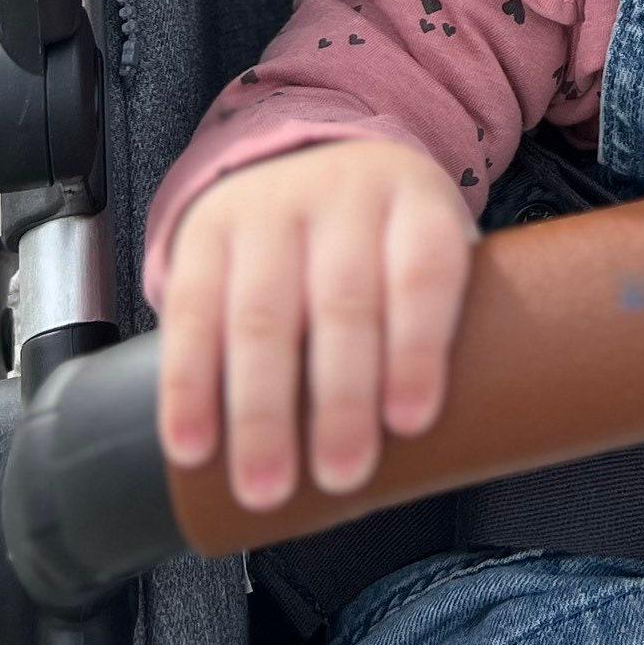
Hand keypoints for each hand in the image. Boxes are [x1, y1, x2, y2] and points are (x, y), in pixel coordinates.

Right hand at [156, 139, 475, 508]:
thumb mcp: (422, 254)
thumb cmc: (383, 245)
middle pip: (343, 300)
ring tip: (266, 488)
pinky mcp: (204, 234)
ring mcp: (268, 210)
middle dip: (342, 399)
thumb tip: (455, 450)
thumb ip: (444, 329)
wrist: (306, 156)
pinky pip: (190, 314)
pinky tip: (192, 448)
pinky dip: (188, 389)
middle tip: (343, 477)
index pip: (423, 269)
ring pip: (262, 314)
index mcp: (414, 202)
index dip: (419, 345)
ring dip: (262, 411)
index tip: (411, 423)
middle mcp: (343, 196)